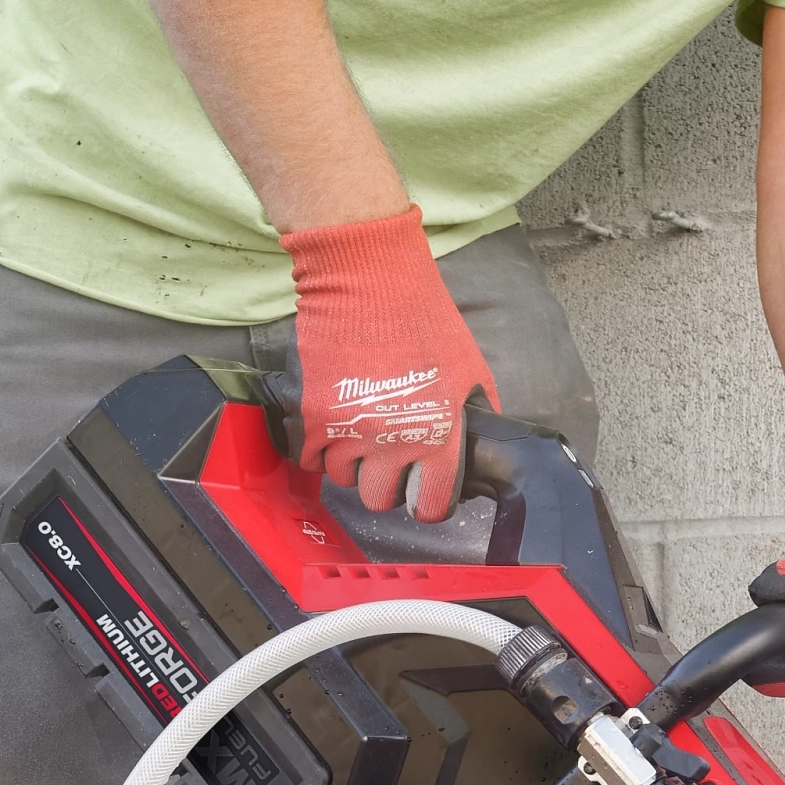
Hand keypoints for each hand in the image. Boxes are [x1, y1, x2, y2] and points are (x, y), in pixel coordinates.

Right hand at [280, 207, 498, 520]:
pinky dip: (317, 448)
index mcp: (439, 434)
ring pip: (343, 479)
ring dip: (350, 462)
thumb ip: (474, 412)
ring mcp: (351, 432)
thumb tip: (474, 441)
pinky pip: (310, 458)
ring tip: (357, 434)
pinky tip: (331, 427)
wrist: (371, 281)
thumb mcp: (470, 368)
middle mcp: (394, 442)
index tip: (421, 495)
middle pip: (379, 499)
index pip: (431, 504)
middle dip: (384, 485)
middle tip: (385, 461)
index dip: (427, 504)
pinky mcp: (315, 416)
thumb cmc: (423, 317)